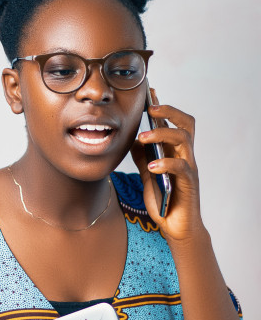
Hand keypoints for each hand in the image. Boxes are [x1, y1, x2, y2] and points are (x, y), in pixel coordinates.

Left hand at [131, 89, 203, 242]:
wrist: (176, 227)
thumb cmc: (165, 200)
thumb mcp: (148, 175)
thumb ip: (143, 158)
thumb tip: (130, 139)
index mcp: (175, 151)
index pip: (173, 122)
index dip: (163, 106)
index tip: (150, 92)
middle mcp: (185, 155)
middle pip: (186, 123)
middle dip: (169, 111)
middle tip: (150, 109)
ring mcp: (189, 167)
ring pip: (184, 139)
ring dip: (162, 134)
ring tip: (142, 138)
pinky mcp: (189, 182)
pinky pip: (182, 167)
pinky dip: (166, 163)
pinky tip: (152, 166)